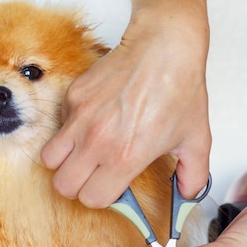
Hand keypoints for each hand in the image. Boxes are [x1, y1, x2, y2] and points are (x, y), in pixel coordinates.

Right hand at [40, 5, 210, 207]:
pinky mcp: (72, 97)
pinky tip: (94, 120)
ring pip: (49, 160)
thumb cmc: (180, 89)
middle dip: (79, 185)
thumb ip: (194, 175)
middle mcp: (97, 141)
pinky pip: (58, 127)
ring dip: (65, 163)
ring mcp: (80, 118)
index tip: (113, 186)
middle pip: (63, 186)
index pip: (92, 199)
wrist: (164, 47)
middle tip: (96, 173)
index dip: (102, 196)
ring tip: (85, 153)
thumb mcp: (196, 139)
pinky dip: (70, 131)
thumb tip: (187, 195)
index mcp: (125, 158)